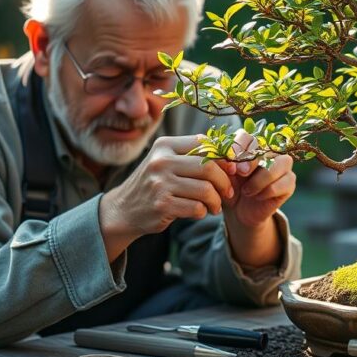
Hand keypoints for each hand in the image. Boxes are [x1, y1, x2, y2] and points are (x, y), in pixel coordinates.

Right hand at [99, 136, 232, 242]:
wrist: (123, 209)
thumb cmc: (154, 184)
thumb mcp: (167, 162)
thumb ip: (194, 156)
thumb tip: (232, 157)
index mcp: (165, 145)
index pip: (204, 143)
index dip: (223, 157)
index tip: (232, 169)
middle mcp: (161, 161)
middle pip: (208, 168)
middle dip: (225, 182)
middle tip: (228, 192)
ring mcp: (160, 184)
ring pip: (205, 190)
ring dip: (216, 201)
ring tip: (215, 206)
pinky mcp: (161, 205)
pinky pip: (196, 208)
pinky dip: (203, 212)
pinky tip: (199, 212)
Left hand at [220, 131, 295, 228]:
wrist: (239, 210)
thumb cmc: (231, 188)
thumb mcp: (223, 176)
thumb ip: (224, 165)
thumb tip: (230, 162)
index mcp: (249, 145)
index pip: (247, 137)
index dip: (239, 148)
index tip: (230, 166)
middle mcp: (269, 150)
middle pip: (265, 148)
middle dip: (250, 162)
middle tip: (240, 174)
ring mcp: (282, 165)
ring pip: (278, 164)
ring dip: (259, 180)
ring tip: (247, 191)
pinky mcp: (290, 181)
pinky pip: (284, 182)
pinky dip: (268, 191)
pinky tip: (258, 197)